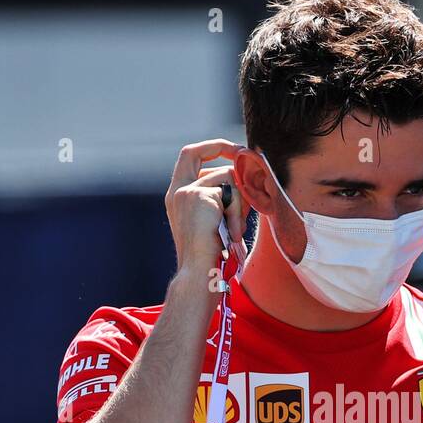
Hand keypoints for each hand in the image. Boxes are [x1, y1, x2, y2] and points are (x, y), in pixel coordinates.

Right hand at [164, 139, 246, 297]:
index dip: (211, 148)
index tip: (233, 151)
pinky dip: (239, 213)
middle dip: (224, 149)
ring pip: (226, 177)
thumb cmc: (211, 257)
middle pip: (198, 151)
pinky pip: (232, 193)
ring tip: (235, 229)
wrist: (199, 274)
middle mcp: (177, 190)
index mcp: (177, 196)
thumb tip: (243, 177)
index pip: (189, 156)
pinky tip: (233, 233)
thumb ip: (221, 198)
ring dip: (239, 202)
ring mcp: (186, 192)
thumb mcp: (214, 221)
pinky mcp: (199, 196)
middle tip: (246, 154)